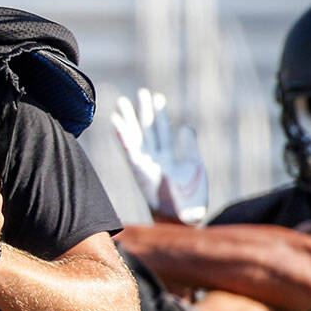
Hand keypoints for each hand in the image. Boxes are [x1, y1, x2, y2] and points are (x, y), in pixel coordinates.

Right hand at [110, 88, 207, 224]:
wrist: (184, 217)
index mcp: (168, 157)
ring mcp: (146, 163)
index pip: (162, 130)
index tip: (157, 98)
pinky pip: (128, 150)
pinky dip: (122, 135)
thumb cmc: (191, 198)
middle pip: (147, 130)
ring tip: (121, 103)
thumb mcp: (194, 166)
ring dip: (129, 120)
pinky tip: (116, 121)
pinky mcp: (139, 170)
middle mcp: (154, 158)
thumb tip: (185, 127)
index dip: (160, 114)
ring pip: (135, 137)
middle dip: (143, 112)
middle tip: (139, 93)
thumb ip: (189, 146)